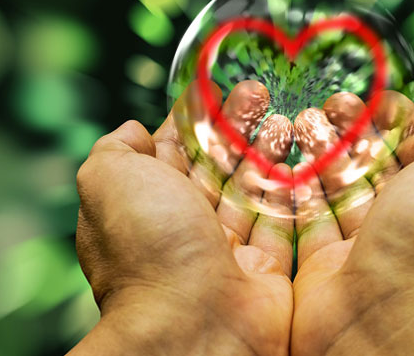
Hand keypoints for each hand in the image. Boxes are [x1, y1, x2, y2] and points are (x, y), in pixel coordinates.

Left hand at [69, 81, 294, 355]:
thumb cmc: (147, 250)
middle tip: (260, 92)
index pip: (173, 150)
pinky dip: (296, 192)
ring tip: (287, 118)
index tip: (218, 87)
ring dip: (269, 152)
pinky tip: (306, 160)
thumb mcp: (107, 181)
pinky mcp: (266, 271)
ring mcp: (227, 251)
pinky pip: (285, 224)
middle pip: (217, 165)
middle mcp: (185, 228)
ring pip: (252, 190)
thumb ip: (115, 149)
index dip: (196, 116)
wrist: (193, 326)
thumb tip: (132, 130)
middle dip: (238, 126)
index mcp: (146, 205)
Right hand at [291, 91, 413, 354]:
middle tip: (331, 104)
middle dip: (354, 131)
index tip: (375, 97)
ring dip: (322, 152)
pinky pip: (307, 220)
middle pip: (377, 168)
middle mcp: (411, 230)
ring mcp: (366, 250)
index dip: (400, 122)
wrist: (388, 313)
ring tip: (303, 119)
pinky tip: (285, 156)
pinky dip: (295, 188)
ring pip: (339, 190)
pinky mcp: (325, 267)